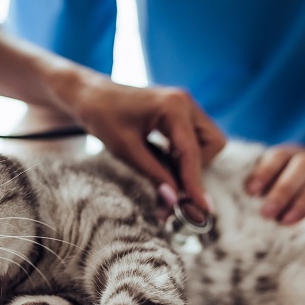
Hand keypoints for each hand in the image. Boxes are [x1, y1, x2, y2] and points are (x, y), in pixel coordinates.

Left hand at [70, 79, 225, 212]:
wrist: (91, 96)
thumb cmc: (103, 117)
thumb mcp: (126, 149)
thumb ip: (153, 174)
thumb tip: (174, 201)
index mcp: (173, 106)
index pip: (192, 153)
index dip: (195, 183)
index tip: (202, 209)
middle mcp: (185, 102)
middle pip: (214, 143)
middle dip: (198, 166)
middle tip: (174, 180)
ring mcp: (185, 105)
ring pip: (208, 141)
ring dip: (193, 161)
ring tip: (166, 171)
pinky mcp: (180, 112)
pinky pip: (195, 137)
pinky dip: (185, 154)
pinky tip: (164, 161)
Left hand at [245, 146, 304, 223]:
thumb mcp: (288, 175)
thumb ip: (269, 186)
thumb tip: (242, 204)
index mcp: (294, 154)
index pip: (278, 156)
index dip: (264, 171)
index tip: (251, 192)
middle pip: (301, 166)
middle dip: (283, 190)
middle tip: (267, 214)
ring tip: (288, 221)